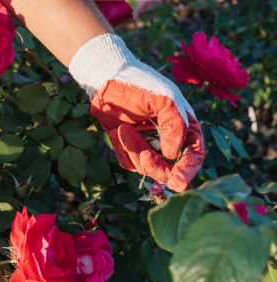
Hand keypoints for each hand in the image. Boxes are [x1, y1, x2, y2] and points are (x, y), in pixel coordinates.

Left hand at [69, 34, 203, 191]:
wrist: (106, 80)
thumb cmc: (139, 84)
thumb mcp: (164, 99)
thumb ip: (175, 125)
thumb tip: (173, 154)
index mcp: (185, 126)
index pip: (195, 155)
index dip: (188, 171)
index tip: (177, 182)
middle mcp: (169, 139)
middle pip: (169, 169)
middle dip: (156, 165)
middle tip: (144, 154)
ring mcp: (149, 145)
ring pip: (146, 168)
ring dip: (134, 152)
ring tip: (123, 129)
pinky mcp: (130, 147)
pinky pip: (128, 163)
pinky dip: (122, 151)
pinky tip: (117, 131)